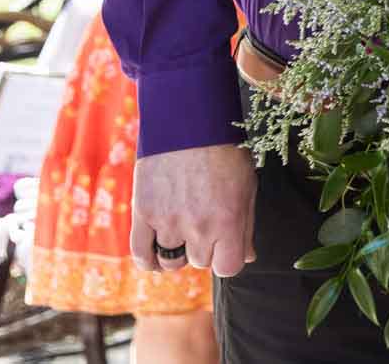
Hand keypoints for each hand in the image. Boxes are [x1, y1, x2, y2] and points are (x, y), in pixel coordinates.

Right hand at [130, 144, 256, 277]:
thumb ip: (246, 225)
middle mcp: (198, 226)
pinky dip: (149, 261)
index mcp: (228, 220)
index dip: (227, 258)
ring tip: (183, 226)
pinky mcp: (143, 213)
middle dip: (205, 247)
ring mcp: (168, 221)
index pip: (227, 268)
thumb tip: (247, 257)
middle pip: (200, 262)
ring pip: (172, 262)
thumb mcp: (246, 185)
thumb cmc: (224, 151)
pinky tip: (157, 255)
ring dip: (178, 250)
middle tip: (204, 220)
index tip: (226, 246)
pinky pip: (141, 254)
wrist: (189, 121)